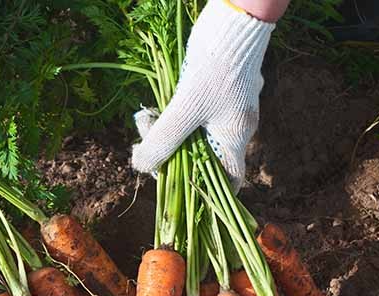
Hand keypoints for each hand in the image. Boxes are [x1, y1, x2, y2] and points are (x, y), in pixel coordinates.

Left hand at [131, 0, 274, 189]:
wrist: (234, 20)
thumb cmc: (215, 68)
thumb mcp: (185, 109)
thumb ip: (164, 140)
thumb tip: (142, 167)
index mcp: (236, 138)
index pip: (229, 180)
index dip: (207, 193)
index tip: (177, 188)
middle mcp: (234, 127)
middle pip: (202, 158)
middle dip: (172, 156)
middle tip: (147, 144)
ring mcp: (226, 108)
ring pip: (193, 134)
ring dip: (168, 133)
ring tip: (146, 120)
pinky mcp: (215, 90)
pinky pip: (192, 113)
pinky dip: (173, 114)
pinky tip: (156, 108)